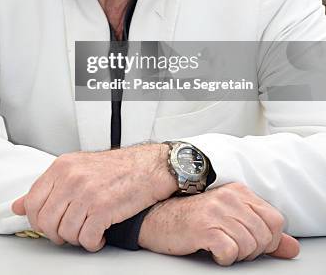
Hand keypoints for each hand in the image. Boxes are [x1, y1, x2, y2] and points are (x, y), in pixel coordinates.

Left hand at [12, 143, 176, 251]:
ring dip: (78, 238)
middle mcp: (71, 178)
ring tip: (89, 229)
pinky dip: (94, 242)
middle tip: (72, 228)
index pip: (31, 202)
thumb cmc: (116, 168)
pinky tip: (101, 233)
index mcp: (61, 167)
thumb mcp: (76, 168)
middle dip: (57, 233)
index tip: (49, 223)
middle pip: (45, 222)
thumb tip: (18, 205)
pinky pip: (86, 239)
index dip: (38, 220)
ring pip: (65, 233)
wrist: (148, 167)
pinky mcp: (102, 209)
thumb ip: (47, 186)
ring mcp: (86, 193)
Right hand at [138, 182, 299, 264]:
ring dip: (236, 255)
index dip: (269, 239)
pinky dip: (223, 258)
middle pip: (264, 237)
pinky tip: (211, 250)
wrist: (159, 218)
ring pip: (249, 246)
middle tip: (232, 246)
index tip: (252, 242)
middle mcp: (230, 198)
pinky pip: (230, 253)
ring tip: (220, 246)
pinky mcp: (205, 227)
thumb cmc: (195, 218)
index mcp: (240, 192)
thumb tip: (292, 248)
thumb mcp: (232, 219)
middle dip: (252, 250)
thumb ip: (264, 233)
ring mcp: (217, 211)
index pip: (276, 220)